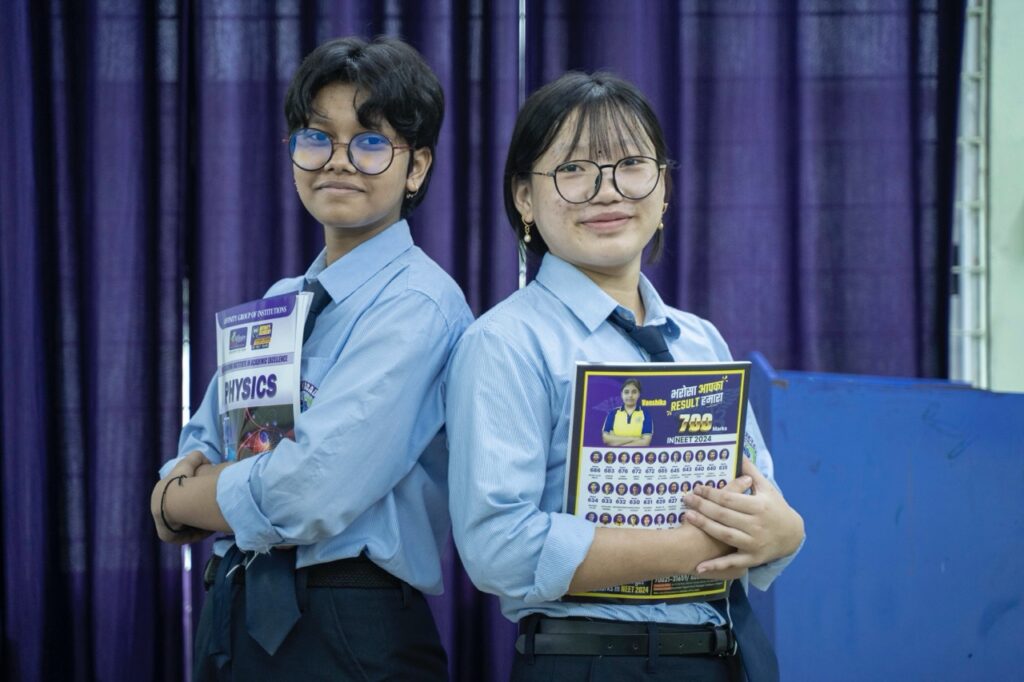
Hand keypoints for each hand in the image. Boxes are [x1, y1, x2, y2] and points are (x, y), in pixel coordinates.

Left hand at [150, 452, 214, 544]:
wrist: (173, 501)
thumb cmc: (181, 482)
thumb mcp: (188, 464)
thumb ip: (196, 457)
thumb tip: (205, 459)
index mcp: (160, 493)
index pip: (177, 495)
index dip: (192, 494)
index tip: (204, 495)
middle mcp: (158, 509)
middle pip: (181, 512)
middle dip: (194, 511)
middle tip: (209, 509)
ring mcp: (161, 523)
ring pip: (183, 524)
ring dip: (197, 523)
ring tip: (210, 520)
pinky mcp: (166, 536)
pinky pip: (183, 535)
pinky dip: (195, 533)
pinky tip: (206, 529)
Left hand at [683, 456, 803, 573]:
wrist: (793, 535)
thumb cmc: (776, 508)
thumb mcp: (767, 488)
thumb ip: (751, 472)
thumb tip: (739, 453)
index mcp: (759, 506)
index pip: (730, 498)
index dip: (711, 493)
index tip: (697, 488)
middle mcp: (756, 525)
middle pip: (724, 515)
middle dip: (703, 506)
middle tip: (685, 498)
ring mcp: (754, 543)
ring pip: (724, 534)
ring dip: (704, 526)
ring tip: (687, 516)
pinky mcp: (752, 558)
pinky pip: (732, 562)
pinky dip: (716, 565)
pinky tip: (699, 566)